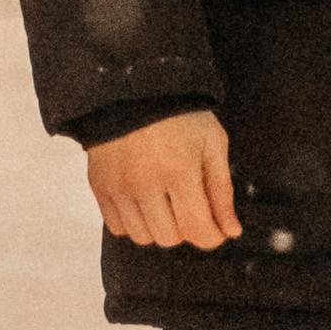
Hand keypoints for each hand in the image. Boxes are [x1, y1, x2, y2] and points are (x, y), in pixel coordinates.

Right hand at [86, 109, 240, 249]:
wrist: (135, 91)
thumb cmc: (181, 116)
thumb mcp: (213, 144)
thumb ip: (222, 191)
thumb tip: (230, 230)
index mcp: (178, 170)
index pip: (196, 228)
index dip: (213, 237)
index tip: (218, 231)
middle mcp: (145, 184)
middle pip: (169, 237)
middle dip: (187, 228)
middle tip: (191, 205)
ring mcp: (118, 188)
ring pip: (143, 237)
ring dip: (160, 228)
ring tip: (167, 201)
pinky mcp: (100, 187)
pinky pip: (117, 227)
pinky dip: (134, 223)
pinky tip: (145, 202)